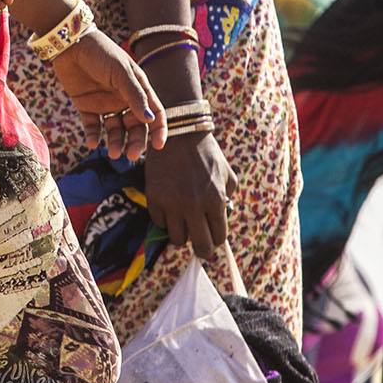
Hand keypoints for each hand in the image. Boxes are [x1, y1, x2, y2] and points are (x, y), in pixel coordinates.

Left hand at [50, 30, 166, 160]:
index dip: (158, 129)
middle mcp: (124, 99)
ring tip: (112, 153)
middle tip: (130, 156)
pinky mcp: (86, 106)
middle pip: (135, 127)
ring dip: (115, 142)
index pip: (154, 112)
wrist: (70, 43)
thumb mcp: (121, 72)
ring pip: (114, 130)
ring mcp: (105, 104)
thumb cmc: (101, 53)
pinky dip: (93, 136)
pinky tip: (92, 143)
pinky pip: (92, 126)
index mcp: (138, 88)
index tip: (158, 145)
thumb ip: (135, 96)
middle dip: (135, 142)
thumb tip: (150, 120)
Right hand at [145, 131, 232, 262]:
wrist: (179, 132)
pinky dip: (165, 219)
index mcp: (216, 200)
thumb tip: (222, 221)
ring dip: (182, 233)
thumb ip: (228, 199)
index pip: (219, 238)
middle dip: (202, 250)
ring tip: (184, 222)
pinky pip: (159, 223)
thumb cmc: (207, 154)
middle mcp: (194, 205)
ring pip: (177, 239)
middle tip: (200, 246)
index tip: (212, 236)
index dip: (216, 239)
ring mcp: (172, 203)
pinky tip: (170, 207)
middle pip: (200, 247)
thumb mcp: (227, 175)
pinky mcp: (154, 198)